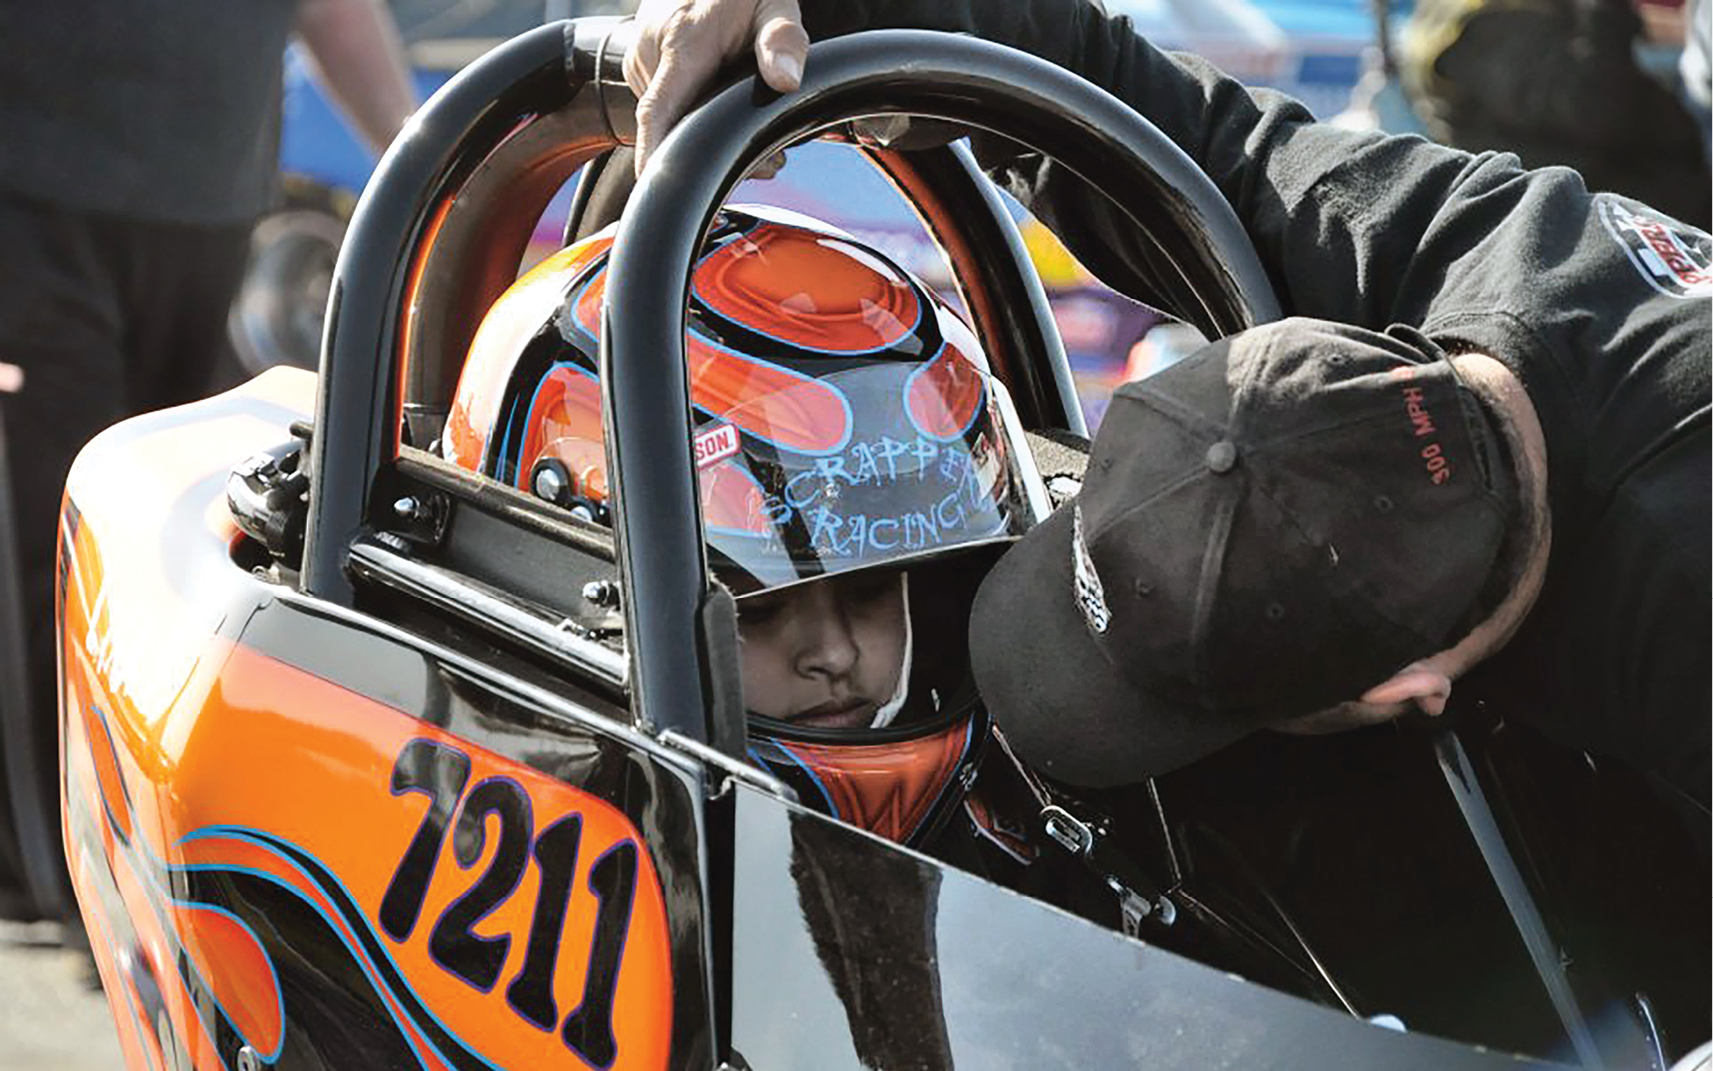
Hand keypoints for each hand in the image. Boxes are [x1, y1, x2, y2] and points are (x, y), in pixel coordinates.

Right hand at [624, 0, 809, 175]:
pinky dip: (691, 115)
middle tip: (770, 165)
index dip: (654, 154)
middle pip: (670, 125)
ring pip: (668, 118)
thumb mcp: (775, 4)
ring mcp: (642, 60)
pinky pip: (664, 104)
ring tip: (750, 129)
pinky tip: (720, 108)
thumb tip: (785, 79)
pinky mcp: (642, 65)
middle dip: (710, 153)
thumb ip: (782, 40)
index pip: (658, 111)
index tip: (655, 188)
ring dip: (703, 133)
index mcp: (681, 39)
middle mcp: (651, 52)